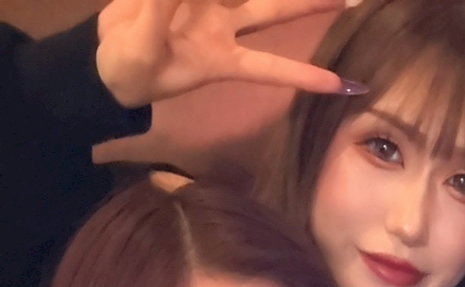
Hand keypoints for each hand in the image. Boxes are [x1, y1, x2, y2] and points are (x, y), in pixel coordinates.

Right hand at [96, 0, 362, 108]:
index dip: (307, 77)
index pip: (273, 69)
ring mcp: (211, 7)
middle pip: (276, 12)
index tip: (346, 87)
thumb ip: (163, 10)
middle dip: (312, 3)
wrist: (106, 58)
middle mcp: (225, 29)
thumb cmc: (131, 70)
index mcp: (221, 60)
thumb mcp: (143, 48)